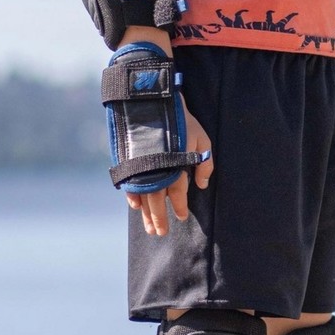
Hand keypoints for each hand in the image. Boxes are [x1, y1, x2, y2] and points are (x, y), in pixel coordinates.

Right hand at [125, 100, 213, 235]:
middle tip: (161, 233)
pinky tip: (135, 207)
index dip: (179, 207)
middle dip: (160, 218)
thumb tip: (202, 185)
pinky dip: (132, 196)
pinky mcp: (129, 161)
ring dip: (146, 214)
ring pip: (143, 197)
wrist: (152, 102)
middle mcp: (157, 170)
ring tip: (149, 228)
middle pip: (158, 201)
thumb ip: (205, 163)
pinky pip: (130, 184)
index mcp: (175, 166)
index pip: (177, 193)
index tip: (181, 217)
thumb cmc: (182, 120)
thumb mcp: (202, 139)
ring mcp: (141, 167)